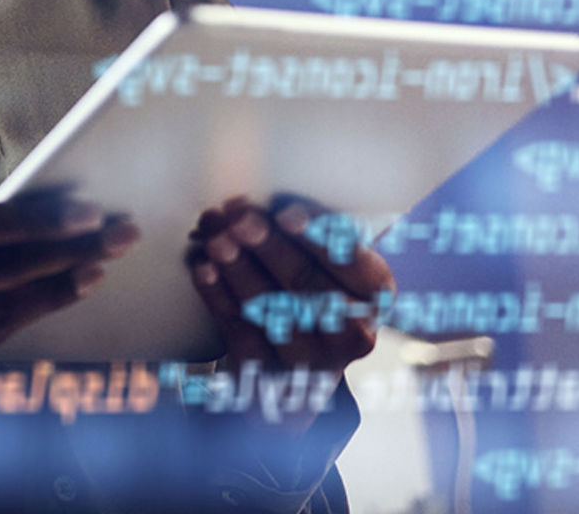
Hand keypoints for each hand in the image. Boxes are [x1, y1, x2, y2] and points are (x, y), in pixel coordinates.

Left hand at [185, 195, 392, 431]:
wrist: (293, 375)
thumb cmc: (309, 297)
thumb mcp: (326, 269)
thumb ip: (308, 235)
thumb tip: (263, 201)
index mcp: (375, 294)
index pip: (352, 262)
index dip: (318, 236)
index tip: (284, 214)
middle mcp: (353, 332)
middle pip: (305, 282)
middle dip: (267, 244)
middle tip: (238, 217)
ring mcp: (311, 360)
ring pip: (269, 306)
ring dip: (237, 266)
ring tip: (214, 237)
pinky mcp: (271, 376)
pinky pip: (240, 329)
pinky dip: (218, 295)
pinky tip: (203, 268)